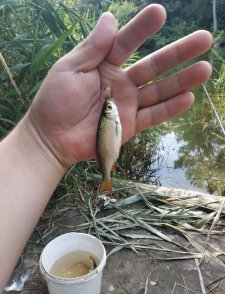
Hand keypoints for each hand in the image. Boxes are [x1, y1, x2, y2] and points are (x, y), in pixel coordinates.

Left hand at [28, 4, 211, 167]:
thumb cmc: (55, 101)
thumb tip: (109, 17)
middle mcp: (120, 83)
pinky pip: (154, 116)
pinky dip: (170, 108)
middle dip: (177, 53)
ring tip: (205, 68)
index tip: (160, 13)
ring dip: (182, 80)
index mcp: (104, 65)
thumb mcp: (70, 69)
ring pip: (159, 90)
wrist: (52, 138)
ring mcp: (127, 104)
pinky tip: (188, 98)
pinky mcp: (131, 126)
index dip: (142, 29)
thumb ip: (92, 47)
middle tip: (204, 38)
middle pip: (153, 66)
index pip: (127, 43)